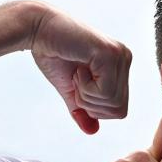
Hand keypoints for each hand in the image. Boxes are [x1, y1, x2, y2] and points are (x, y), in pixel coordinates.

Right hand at [30, 7, 132, 133]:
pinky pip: (106, 92)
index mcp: (119, 67)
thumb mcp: (70, 89)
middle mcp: (125, 59)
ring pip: (113, 103)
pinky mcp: (111, 54)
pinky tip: (78, 68)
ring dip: (87, 95)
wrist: (36, 29)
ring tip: (76, 72)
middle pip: (119, 110)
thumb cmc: (52, 55)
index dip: (94, 108)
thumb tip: (93, 132)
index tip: (77, 84)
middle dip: (90, 104)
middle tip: (76, 80)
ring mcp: (120, 55)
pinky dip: (86, 88)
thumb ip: (82, 110)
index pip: (119, 110)